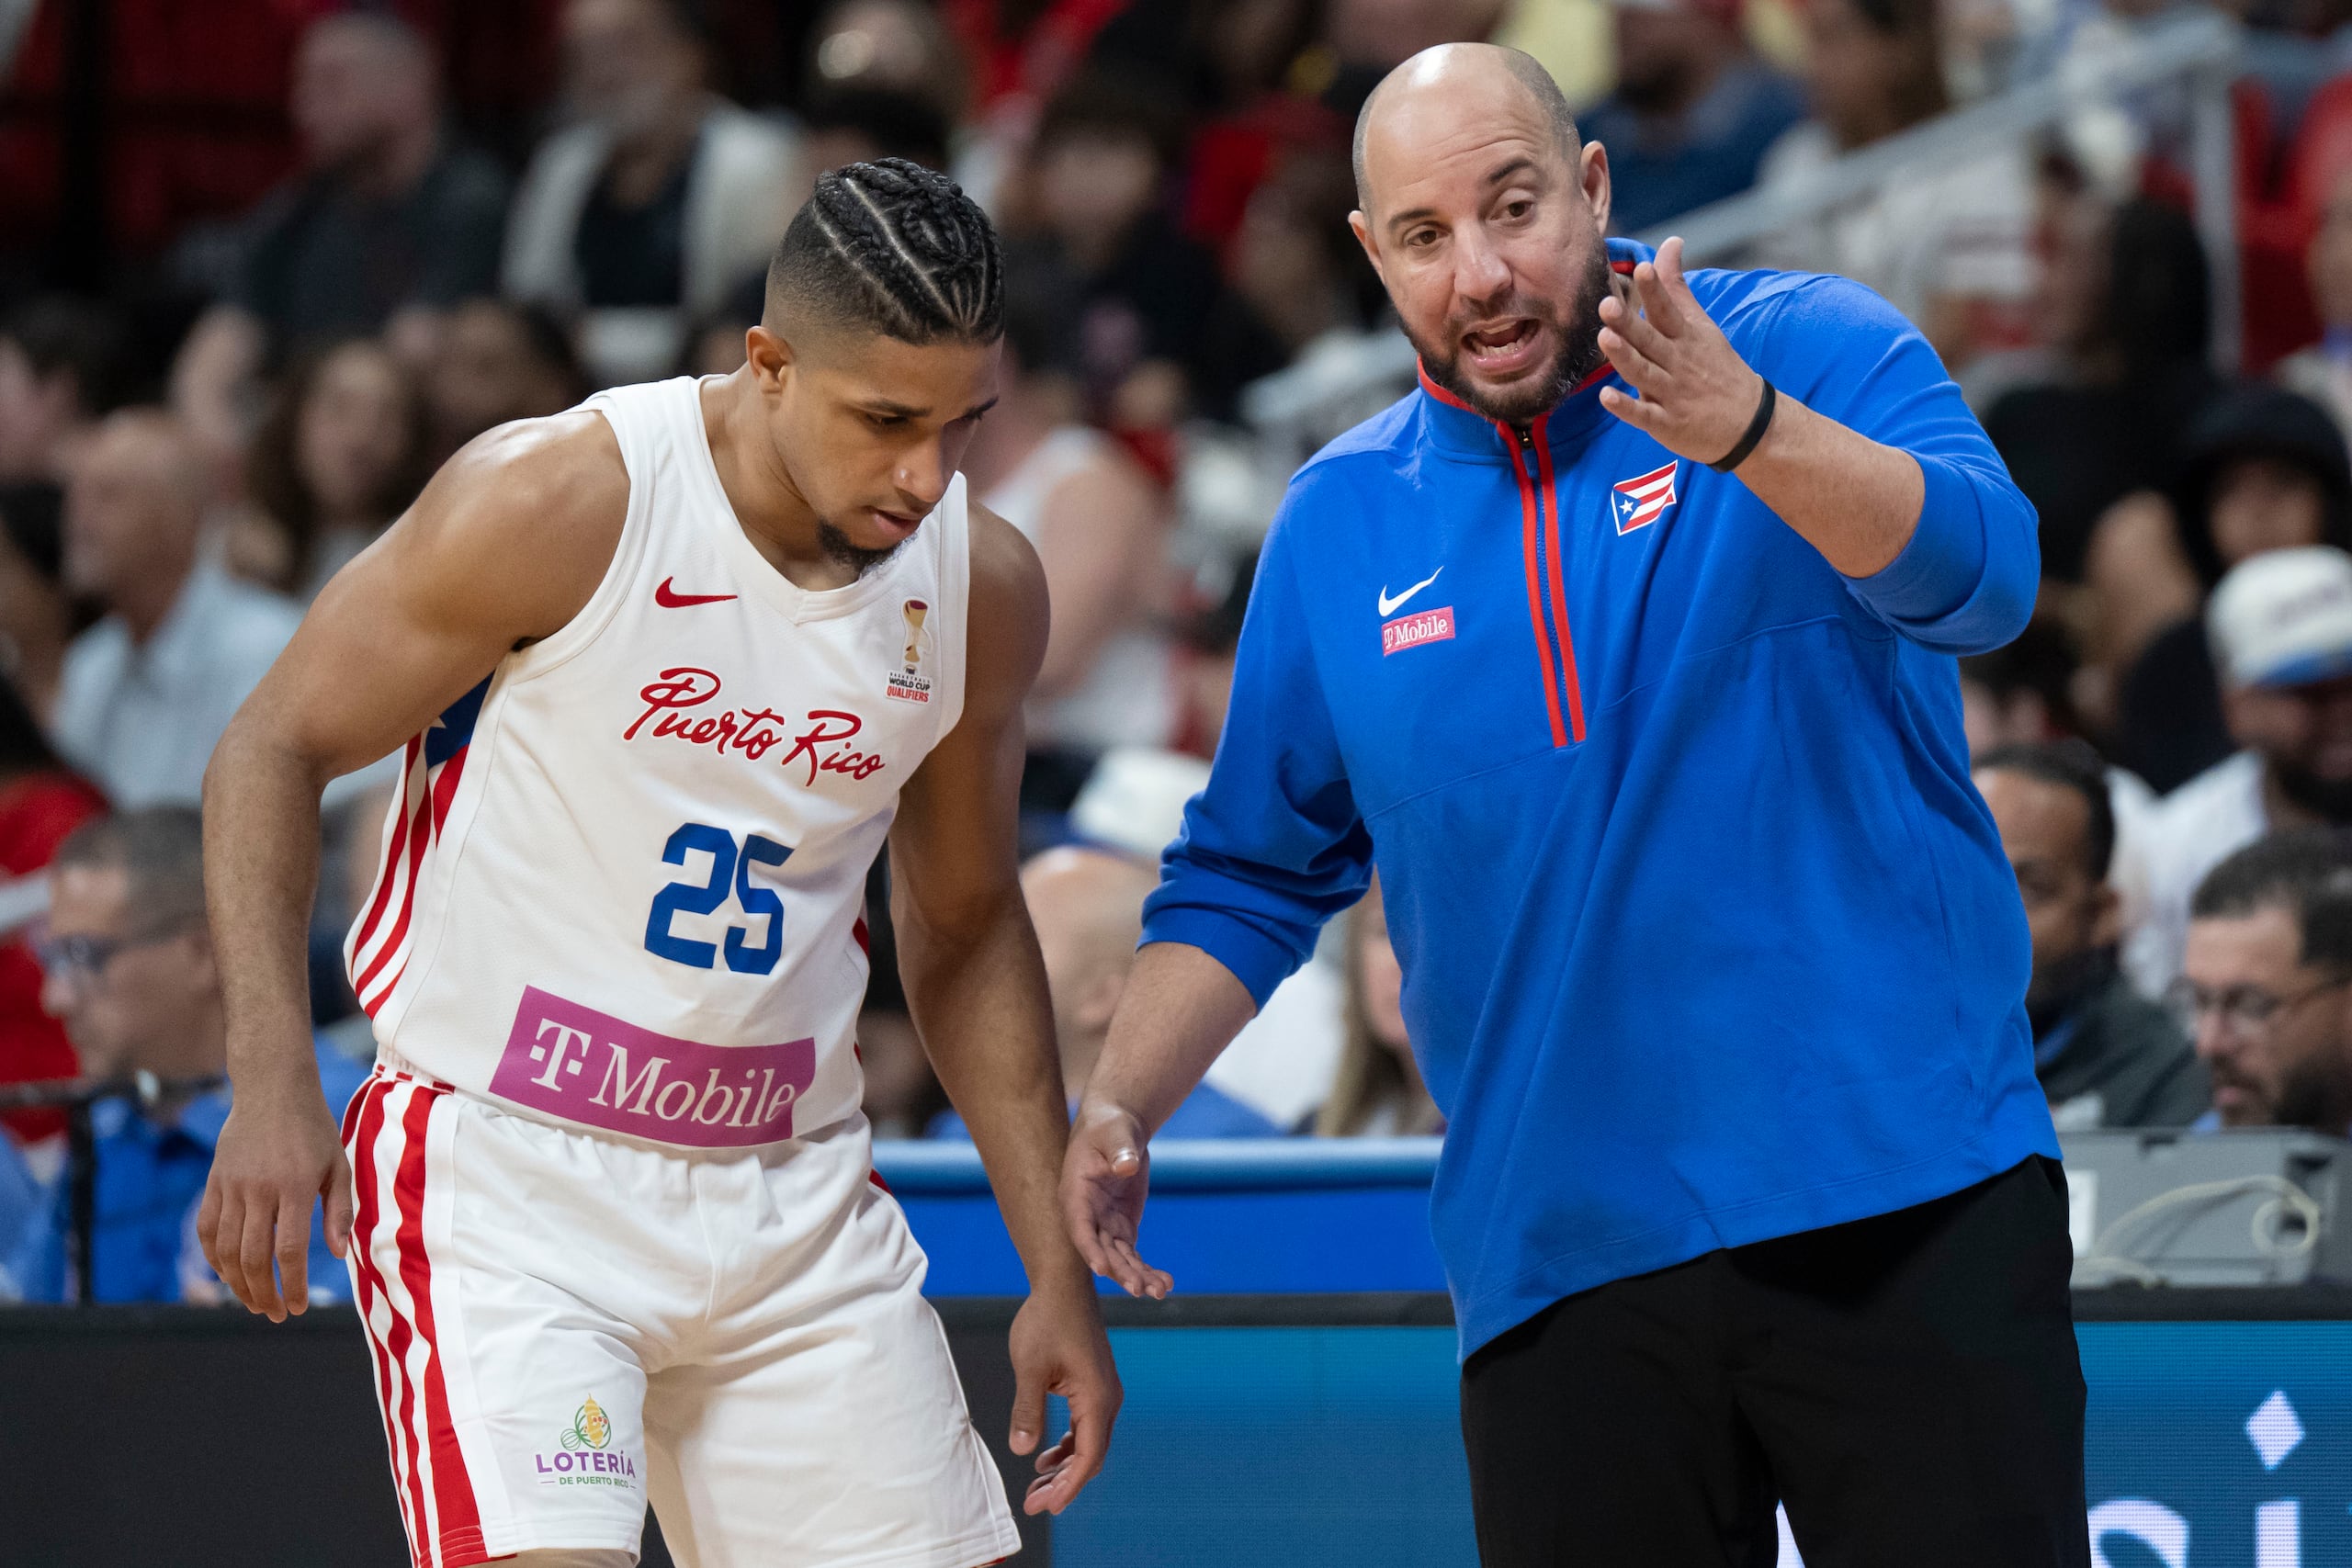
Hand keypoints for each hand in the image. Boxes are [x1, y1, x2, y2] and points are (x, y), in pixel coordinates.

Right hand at [195, 1077, 352, 1320]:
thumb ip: (339, 1211)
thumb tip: (336, 1254)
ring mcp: (230, 1186)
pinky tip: (228, 1275)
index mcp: (294, 1186)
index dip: (293, 1285)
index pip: (288, 1250)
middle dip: (263, 1294)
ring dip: (237, 1283)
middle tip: (276, 1314)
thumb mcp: (338, 1165)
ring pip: (224, 1250)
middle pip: (252, 1257)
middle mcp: (258, 1189)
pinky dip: (213, 1258)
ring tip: (255, 1302)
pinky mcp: (213, 1182)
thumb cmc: (314, 1129)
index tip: (299, 1307)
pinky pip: (206, 1229)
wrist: (272, 1089)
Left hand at [1005, 1274, 1120, 1515]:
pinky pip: (1086, 1426)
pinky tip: (1046, 1456)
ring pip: (1089, 1443)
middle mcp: (1107, 1397)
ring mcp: (1103, 1391)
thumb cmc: (1046, 1319)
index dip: (1069, 1486)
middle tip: (1034, 1504)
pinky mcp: (1094, 1385)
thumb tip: (1022, 1449)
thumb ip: (1027, 1410)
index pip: (1088, 1455)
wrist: (1063, 1283)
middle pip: (1091, 1455)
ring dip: (1065, 1467)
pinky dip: (1068, 1446)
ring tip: (1036, 1486)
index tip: (1047, 1507)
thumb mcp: (1029, 1367)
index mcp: (1096, 1396)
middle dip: (1064, 1484)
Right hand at [1060, 1101, 1171, 1298]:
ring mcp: (1104, 1225)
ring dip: (1137, 1276)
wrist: (1118, 1130)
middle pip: (1100, 1249)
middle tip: (1140, 1290)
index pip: (1079, 1225)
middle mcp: (1086, 1215)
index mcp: (1076, 1193)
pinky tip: (1166, 1283)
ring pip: (1118, 1258)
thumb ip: (1120, 1151)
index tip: (1101, 1268)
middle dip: (1119, 1271)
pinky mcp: (1121, 1229)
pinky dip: (1147, 1269)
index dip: (1089, 1247)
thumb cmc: (1111, 1127)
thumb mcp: (1115, 1134)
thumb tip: (1126, 1167)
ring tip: (1161, 1291)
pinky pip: (1132, 1255)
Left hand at [1595, 236, 1768, 466]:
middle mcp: (1678, 362)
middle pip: (1650, 341)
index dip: (1656, 290)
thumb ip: (1677, 287)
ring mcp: (1673, 393)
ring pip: (1644, 374)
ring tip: (1605, 339)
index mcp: (1686, 337)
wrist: (1750, 423)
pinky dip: (1627, 407)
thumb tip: (1669, 242)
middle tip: (1607, 306)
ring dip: (1625, 358)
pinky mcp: (1667, 423)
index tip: (1643, 267)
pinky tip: (1607, 397)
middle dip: (1629, 324)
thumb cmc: (1716, 368)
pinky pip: (1644, 415)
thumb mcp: (1701, 326)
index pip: (1668, 310)